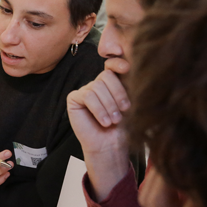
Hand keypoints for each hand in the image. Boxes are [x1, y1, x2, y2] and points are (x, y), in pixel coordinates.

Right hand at [67, 68, 131, 199]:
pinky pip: (87, 96)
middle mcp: (99, 83)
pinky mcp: (74, 99)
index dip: (118, 61)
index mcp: (113, 81)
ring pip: (97, 87)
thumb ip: (129, 84)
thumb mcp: (132, 102)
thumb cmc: (123, 127)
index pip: (113, 63)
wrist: (111, 145)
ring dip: (109, 105)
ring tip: (114, 120)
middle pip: (107, 75)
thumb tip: (130, 66)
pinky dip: (98, 109)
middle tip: (124, 110)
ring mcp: (86, 90)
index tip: (128, 68)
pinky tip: (104, 121)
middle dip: (118, 93)